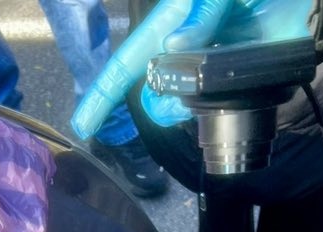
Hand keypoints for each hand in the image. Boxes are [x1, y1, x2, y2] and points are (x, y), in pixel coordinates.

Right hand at [71, 0, 312, 137]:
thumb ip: (202, 13)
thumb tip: (173, 46)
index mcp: (169, 27)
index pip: (125, 65)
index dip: (102, 96)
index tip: (83, 127)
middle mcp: (180, 56)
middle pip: (152, 97)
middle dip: (162, 102)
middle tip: (189, 82)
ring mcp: (205, 75)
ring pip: (179, 110)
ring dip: (190, 106)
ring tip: (223, 75)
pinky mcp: (233, 89)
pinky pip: (214, 113)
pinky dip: (220, 111)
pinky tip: (239, 91)